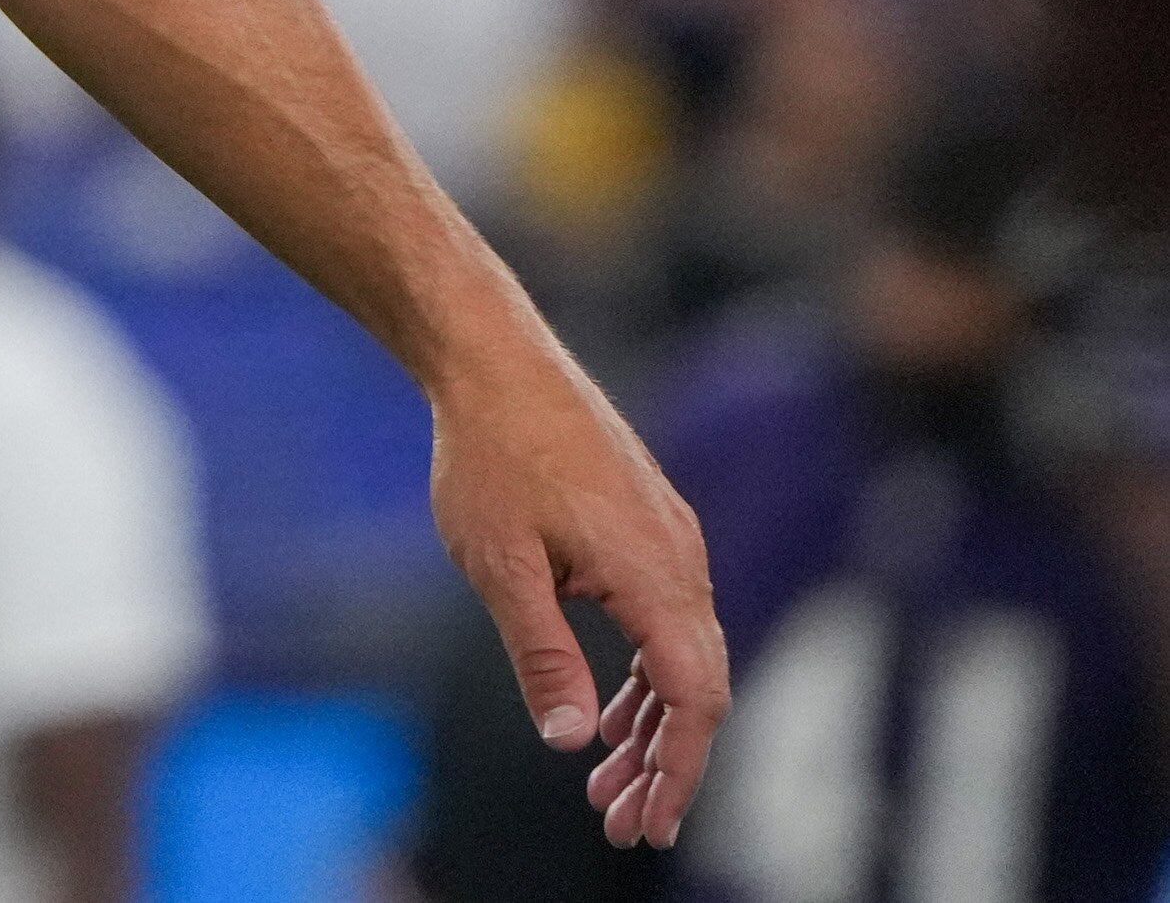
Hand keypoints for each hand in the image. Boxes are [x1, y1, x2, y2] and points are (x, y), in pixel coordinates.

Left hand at [427, 345, 729, 847]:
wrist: (495, 360)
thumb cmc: (489, 456)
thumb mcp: (500, 566)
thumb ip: (542, 656)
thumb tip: (573, 742)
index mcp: (654, 573)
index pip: (694, 696)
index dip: (678, 768)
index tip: (648, 825)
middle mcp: (681, 558)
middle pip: (697, 686)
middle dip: (665, 763)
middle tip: (621, 824)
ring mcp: (670, 540)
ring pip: (682, 655)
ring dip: (651, 723)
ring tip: (607, 781)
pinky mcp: (649, 528)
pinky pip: (666, 620)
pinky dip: (644, 674)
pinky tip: (609, 709)